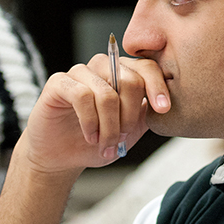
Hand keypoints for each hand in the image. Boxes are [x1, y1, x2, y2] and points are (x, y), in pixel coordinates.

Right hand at [17, 54, 170, 175]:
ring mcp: (80, 72)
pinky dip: (90, 122)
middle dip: (130, 116)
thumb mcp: (130, 130)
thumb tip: (164, 104)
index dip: (158, 87)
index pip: (147, 67)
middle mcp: (103, 67)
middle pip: (130, 80)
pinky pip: (82, 96)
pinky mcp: (59, 82)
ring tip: (106, 144)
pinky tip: (90, 137)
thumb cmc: (97, 141)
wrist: (62, 156)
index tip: (163, 110)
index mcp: (124, 73)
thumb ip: (147, 114)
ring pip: (107, 93)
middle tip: (123, 138)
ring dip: (110, 126)